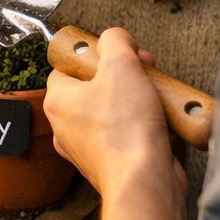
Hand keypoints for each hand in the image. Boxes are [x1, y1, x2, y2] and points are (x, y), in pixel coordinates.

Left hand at [45, 28, 185, 200]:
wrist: (144, 181)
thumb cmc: (125, 129)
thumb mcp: (121, 65)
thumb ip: (116, 41)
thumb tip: (116, 38)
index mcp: (58, 101)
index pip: (67, 66)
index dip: (96, 54)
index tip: (118, 52)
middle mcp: (67, 126)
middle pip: (94, 86)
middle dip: (124, 74)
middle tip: (144, 70)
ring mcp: (89, 147)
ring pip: (113, 110)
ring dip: (137, 98)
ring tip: (155, 96)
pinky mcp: (112, 162)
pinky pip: (127, 133)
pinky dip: (144, 125)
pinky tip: (161, 121)